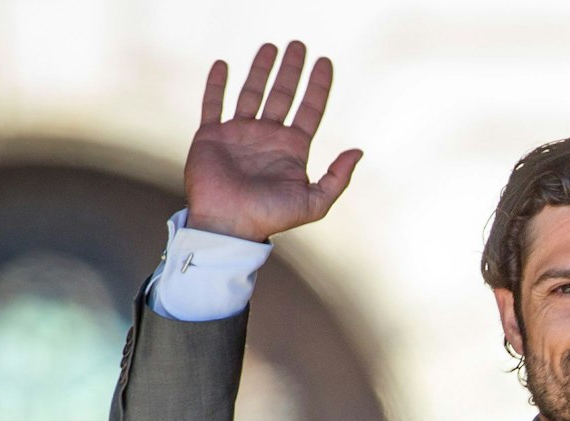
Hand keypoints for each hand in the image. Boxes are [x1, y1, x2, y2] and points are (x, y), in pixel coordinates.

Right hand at [183, 42, 363, 241]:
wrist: (229, 225)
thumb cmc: (272, 217)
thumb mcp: (315, 203)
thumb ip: (338, 178)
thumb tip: (358, 151)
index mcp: (292, 148)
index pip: (309, 109)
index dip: (318, 86)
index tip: (325, 62)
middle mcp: (267, 136)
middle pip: (282, 94)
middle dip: (291, 69)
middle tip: (298, 44)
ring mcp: (239, 134)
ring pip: (251, 92)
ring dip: (260, 69)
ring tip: (270, 46)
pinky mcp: (211, 136)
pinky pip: (213, 104)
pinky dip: (216, 84)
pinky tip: (224, 64)